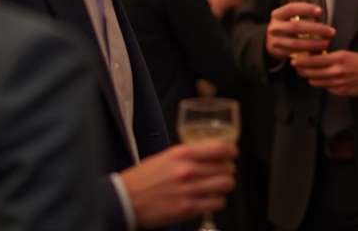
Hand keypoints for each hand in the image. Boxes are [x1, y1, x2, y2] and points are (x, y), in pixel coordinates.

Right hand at [120, 141, 237, 227]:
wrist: (125, 200)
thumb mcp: (165, 157)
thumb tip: (207, 153)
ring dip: (225, 185)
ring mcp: (189, 190)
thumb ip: (187, 154)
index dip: (232, 151)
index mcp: (182, 154)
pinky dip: (217, 201)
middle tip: (224, 171)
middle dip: (228, 169)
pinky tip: (209, 199)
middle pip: (226, 168)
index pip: (220, 149)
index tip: (232, 153)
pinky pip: (217, 203)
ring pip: (226, 185)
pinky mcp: (188, 208)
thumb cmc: (142, 178)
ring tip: (218, 186)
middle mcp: (188, 170)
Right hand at [265, 2, 332, 60]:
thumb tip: (323, 14)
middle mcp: (274, 27)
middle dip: (316, 29)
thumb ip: (300, 14)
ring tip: (327, 42)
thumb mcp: (288, 17)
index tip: (320, 11)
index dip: (306, 9)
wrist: (271, 42)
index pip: (291, 8)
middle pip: (296, 27)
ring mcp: (275, 41)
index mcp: (277, 14)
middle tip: (331, 31)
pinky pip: (296, 54)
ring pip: (297, 43)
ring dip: (314, 43)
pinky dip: (308, 53)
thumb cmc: (286, 26)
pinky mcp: (279, 53)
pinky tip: (319, 52)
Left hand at [290, 50, 357, 96]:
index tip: (293, 61)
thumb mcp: (345, 54)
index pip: (313, 61)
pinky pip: (325, 88)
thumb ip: (329, 57)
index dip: (301, 62)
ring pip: (316, 82)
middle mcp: (336, 72)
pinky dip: (321, 83)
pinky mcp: (340, 92)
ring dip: (310, 77)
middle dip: (302, 70)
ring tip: (308, 73)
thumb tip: (313, 57)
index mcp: (337, 59)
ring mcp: (338, 83)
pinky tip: (322, 79)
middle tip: (297, 68)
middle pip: (311, 73)